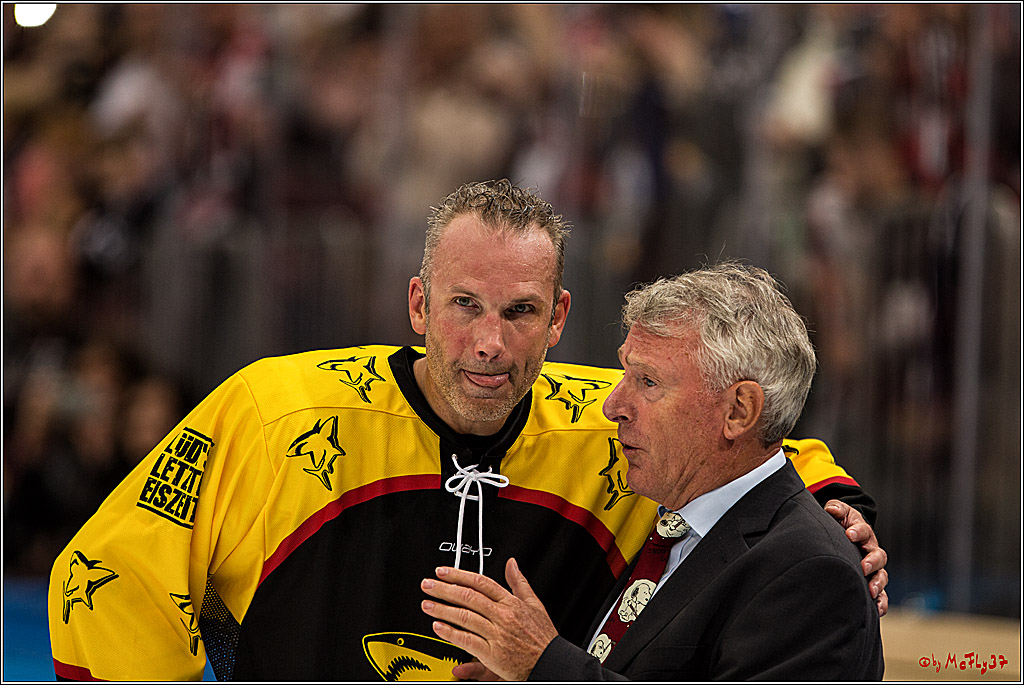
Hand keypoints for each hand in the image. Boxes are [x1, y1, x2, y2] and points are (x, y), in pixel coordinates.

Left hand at [421, 558, 558, 680]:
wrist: (551, 662)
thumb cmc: (542, 636)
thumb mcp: (534, 604)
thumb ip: (519, 582)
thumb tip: (511, 563)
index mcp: (511, 602)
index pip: (481, 583)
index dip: (459, 575)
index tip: (444, 572)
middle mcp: (502, 616)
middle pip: (468, 597)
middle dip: (445, 589)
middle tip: (428, 584)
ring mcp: (497, 634)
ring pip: (464, 617)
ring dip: (442, 609)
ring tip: (427, 604)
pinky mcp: (492, 654)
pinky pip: (467, 640)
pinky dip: (451, 633)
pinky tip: (438, 628)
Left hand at [825, 500, 888, 615]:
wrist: (847, 535)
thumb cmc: (841, 524)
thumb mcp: (839, 512)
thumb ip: (836, 509)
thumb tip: (831, 509)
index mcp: (863, 532)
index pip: (863, 531)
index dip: (857, 531)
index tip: (849, 534)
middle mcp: (871, 551)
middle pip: (878, 556)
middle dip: (871, 561)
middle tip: (863, 566)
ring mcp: (874, 568)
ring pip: (882, 576)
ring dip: (877, 584)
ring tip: (871, 591)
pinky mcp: (872, 583)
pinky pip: (881, 595)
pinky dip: (881, 603)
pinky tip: (877, 611)